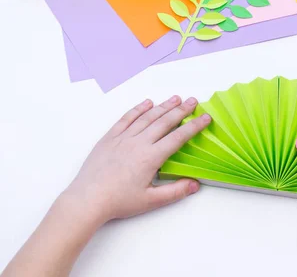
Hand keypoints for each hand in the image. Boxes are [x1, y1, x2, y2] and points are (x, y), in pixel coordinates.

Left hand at [63, 96, 210, 225]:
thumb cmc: (118, 201)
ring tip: (175, 98)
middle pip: (164, 122)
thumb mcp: (151, 201)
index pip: (178, 137)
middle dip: (181, 110)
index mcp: (151, 157)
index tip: (205, 117)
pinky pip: (126, 119)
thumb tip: (195, 184)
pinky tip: (147, 103)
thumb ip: (175, 192)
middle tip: (193, 101)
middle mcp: (138, 143)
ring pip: (147, 117)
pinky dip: (137, 109)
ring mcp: (123, 138)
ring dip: (163, 106)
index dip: (194, 126)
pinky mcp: (109, 138)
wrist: (87, 199)